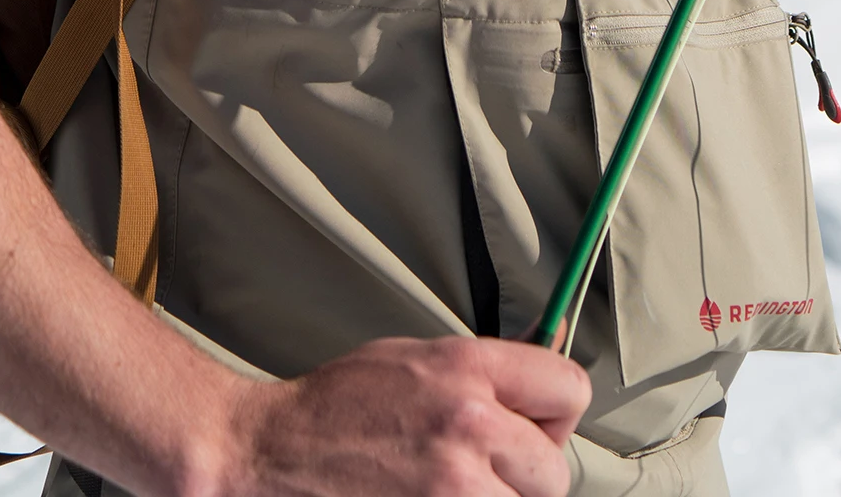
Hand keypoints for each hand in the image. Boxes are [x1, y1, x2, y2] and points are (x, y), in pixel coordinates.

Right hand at [222, 336, 590, 496]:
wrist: (271, 452)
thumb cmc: (338, 405)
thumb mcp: (417, 357)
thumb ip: (486, 368)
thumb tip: (547, 363)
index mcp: (468, 369)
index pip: (569, 389)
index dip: (556, 410)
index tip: (536, 423)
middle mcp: (469, 426)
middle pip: (554, 468)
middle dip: (528, 471)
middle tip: (491, 466)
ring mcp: (452, 487)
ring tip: (459, 486)